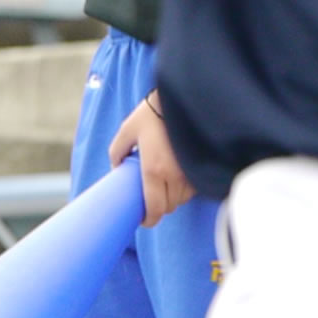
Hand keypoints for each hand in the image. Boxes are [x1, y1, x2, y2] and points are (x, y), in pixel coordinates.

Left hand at [108, 94, 196, 226]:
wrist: (182, 99)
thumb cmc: (152, 113)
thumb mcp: (127, 129)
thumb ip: (117, 150)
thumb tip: (116, 166)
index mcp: (153, 171)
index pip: (155, 209)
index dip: (149, 219)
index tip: (145, 219)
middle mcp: (174, 176)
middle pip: (169, 207)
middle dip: (160, 207)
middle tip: (152, 198)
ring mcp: (190, 173)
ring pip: (182, 199)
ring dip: (173, 197)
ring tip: (164, 185)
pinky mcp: (201, 166)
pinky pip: (194, 188)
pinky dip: (185, 188)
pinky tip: (178, 177)